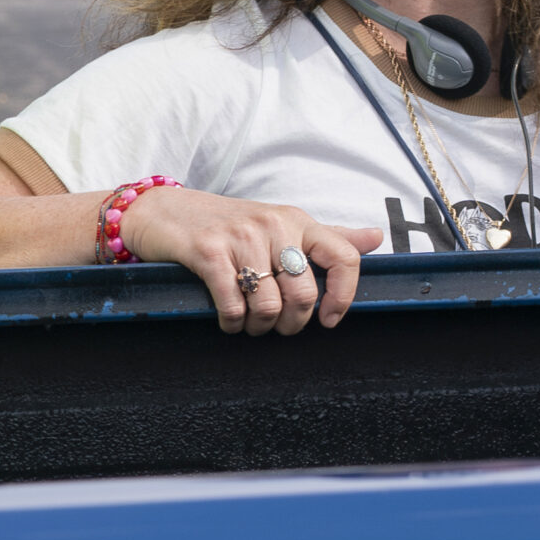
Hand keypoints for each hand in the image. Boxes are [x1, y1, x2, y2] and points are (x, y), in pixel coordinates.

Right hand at [118, 184, 376, 335]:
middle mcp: (273, 224)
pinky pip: (233, 305)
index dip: (343, 297)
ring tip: (249, 324)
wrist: (162, 211)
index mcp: (297, 220)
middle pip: (304, 294)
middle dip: (290, 324)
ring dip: (258, 327)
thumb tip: (377, 238)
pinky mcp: (208, 252)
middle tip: (276, 327)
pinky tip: (227, 320)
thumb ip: (328, 235)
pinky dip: (232, 323)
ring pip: (268, 305)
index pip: (344, 257)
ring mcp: (240, 237)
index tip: (329, 319)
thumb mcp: (280, 224)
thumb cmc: (225, 223)